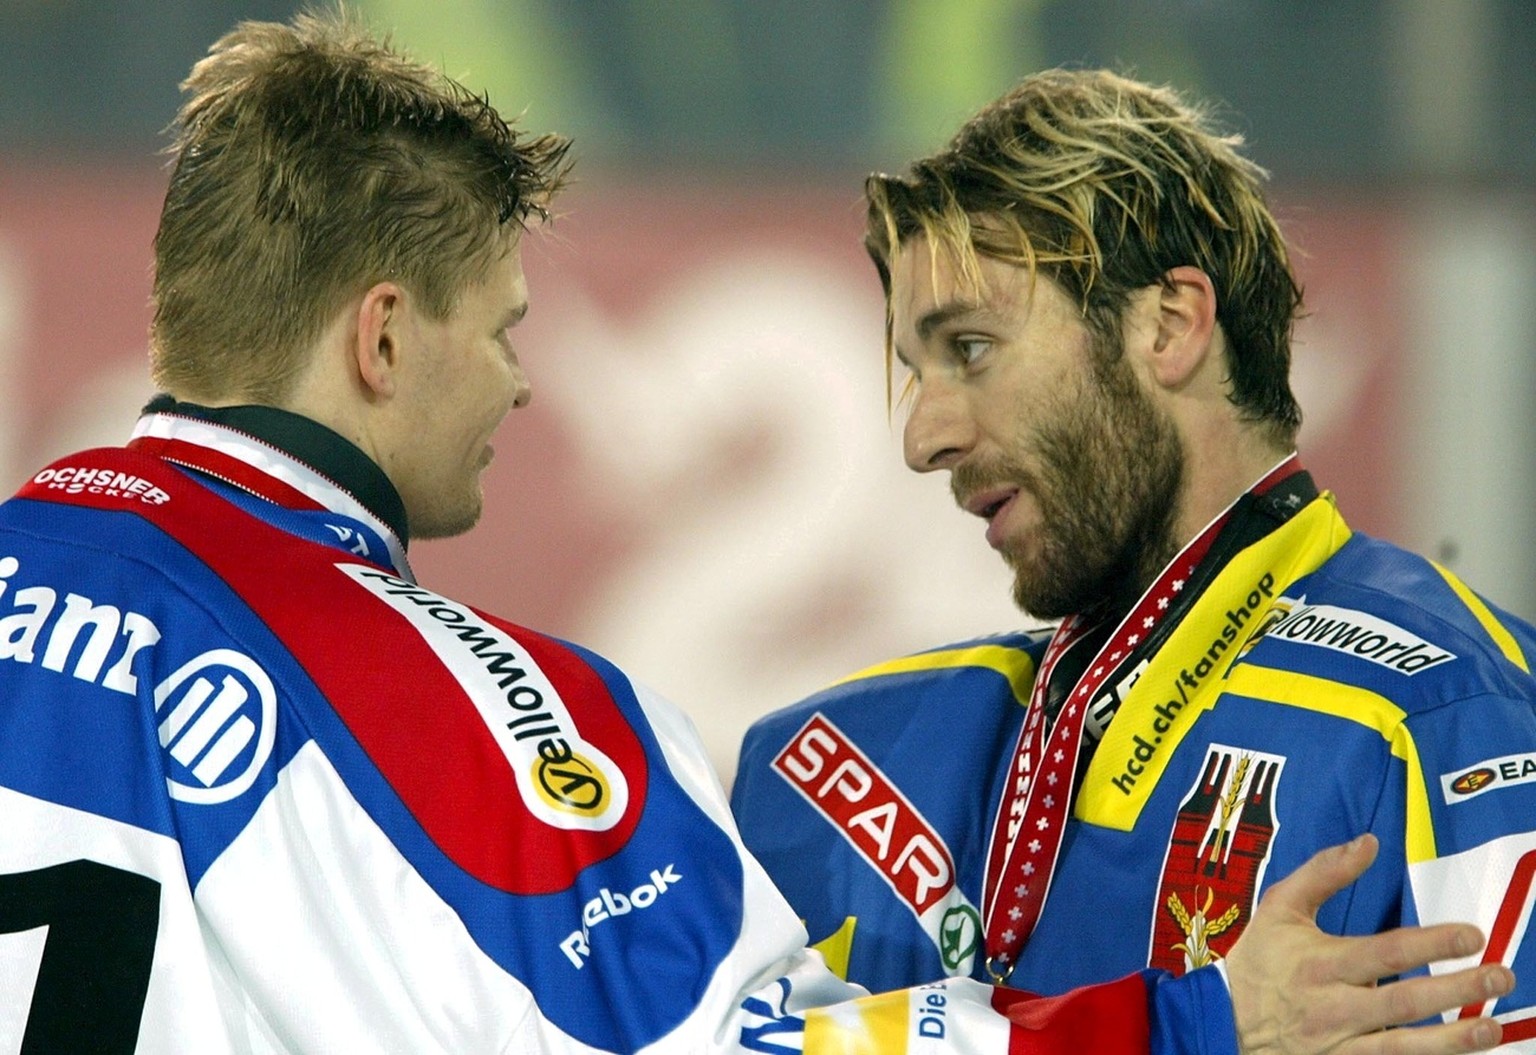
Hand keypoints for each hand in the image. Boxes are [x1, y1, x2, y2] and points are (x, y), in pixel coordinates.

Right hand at [1225, 834, 1513, 1054]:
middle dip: (1457, 990)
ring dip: (1452, 1040)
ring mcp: (1340, 1046)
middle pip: (1404, 1001)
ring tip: (1492, 1027)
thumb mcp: (1278, 908)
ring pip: (1404, 1047)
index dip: (1431, 944)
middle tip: (1500, 976)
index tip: (1471, 935)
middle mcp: (1333, 1007)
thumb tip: (1368, 842)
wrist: (1221, 1024)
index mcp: (1320, 962)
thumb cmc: (1257, 962)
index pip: (1384, 952)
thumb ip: (1323, 873)